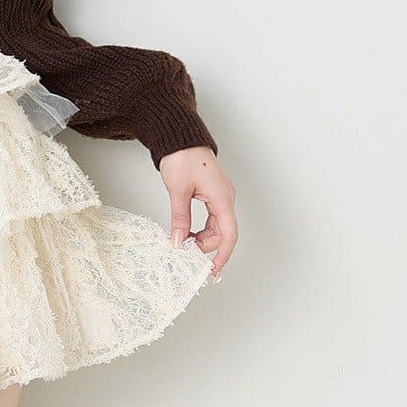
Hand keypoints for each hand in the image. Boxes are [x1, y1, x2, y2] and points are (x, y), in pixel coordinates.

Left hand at [159, 146, 236, 280]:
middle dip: (205, 247)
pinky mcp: (212, 194)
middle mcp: (225, 197)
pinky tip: (187, 234)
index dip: (222, 255)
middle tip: (185, 254)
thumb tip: (178, 241)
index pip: (228, 234)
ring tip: (183, 243)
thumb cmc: (182, 156)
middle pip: (222, 233)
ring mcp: (220, 196)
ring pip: (216, 227)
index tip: (213, 270)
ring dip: (201, 239)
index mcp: (221, 197)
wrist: (179, 136)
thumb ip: (180, 218)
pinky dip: (200, 230)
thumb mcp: (178, 190)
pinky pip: (211, 219)